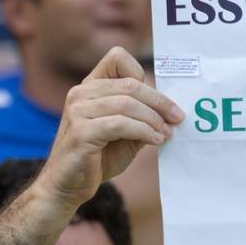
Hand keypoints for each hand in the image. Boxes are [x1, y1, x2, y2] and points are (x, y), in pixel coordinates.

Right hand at [35, 47, 183, 209]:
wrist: (68, 186)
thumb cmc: (97, 159)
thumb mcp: (125, 134)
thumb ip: (142, 119)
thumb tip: (171, 113)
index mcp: (90, 87)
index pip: (118, 58)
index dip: (143, 75)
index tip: (164, 101)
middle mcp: (81, 93)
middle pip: (130, 84)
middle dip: (159, 102)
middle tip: (177, 118)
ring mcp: (78, 110)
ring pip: (128, 104)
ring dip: (153, 120)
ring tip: (166, 133)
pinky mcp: (81, 131)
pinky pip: (120, 124)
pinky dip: (143, 131)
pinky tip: (155, 141)